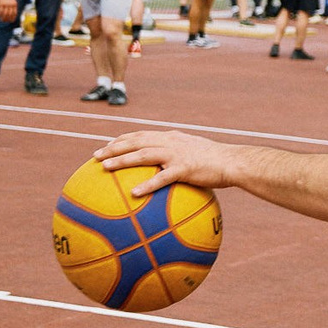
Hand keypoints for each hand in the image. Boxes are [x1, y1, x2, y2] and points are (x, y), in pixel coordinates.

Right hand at [0, 0, 18, 21]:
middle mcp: (11, 4)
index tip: (11, 21)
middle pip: (9, 14)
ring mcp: (6, 4)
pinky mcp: (1, 3)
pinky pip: (0, 11)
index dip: (13, 18)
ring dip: (3, 18)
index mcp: (14, 4)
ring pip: (5, 14)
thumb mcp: (10, 1)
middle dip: (7, 19)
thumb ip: (10, 7)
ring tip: (1, 20)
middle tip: (4, 21)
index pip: (14, 13)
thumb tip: (8, 15)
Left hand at [98, 129, 236, 199]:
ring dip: (122, 160)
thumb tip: (165, 170)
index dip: (121, 139)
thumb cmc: (215, 162)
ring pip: (143, 155)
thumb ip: (177, 158)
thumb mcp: (194, 153)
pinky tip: (134, 193)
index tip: (106, 146)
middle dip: (113, 147)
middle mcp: (170, 142)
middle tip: (95, 156)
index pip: (140, 135)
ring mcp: (176, 154)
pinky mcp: (185, 168)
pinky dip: (147, 184)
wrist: (233, 162)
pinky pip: (162, 178)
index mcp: (170, 137)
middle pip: (136, 141)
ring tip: (105, 168)